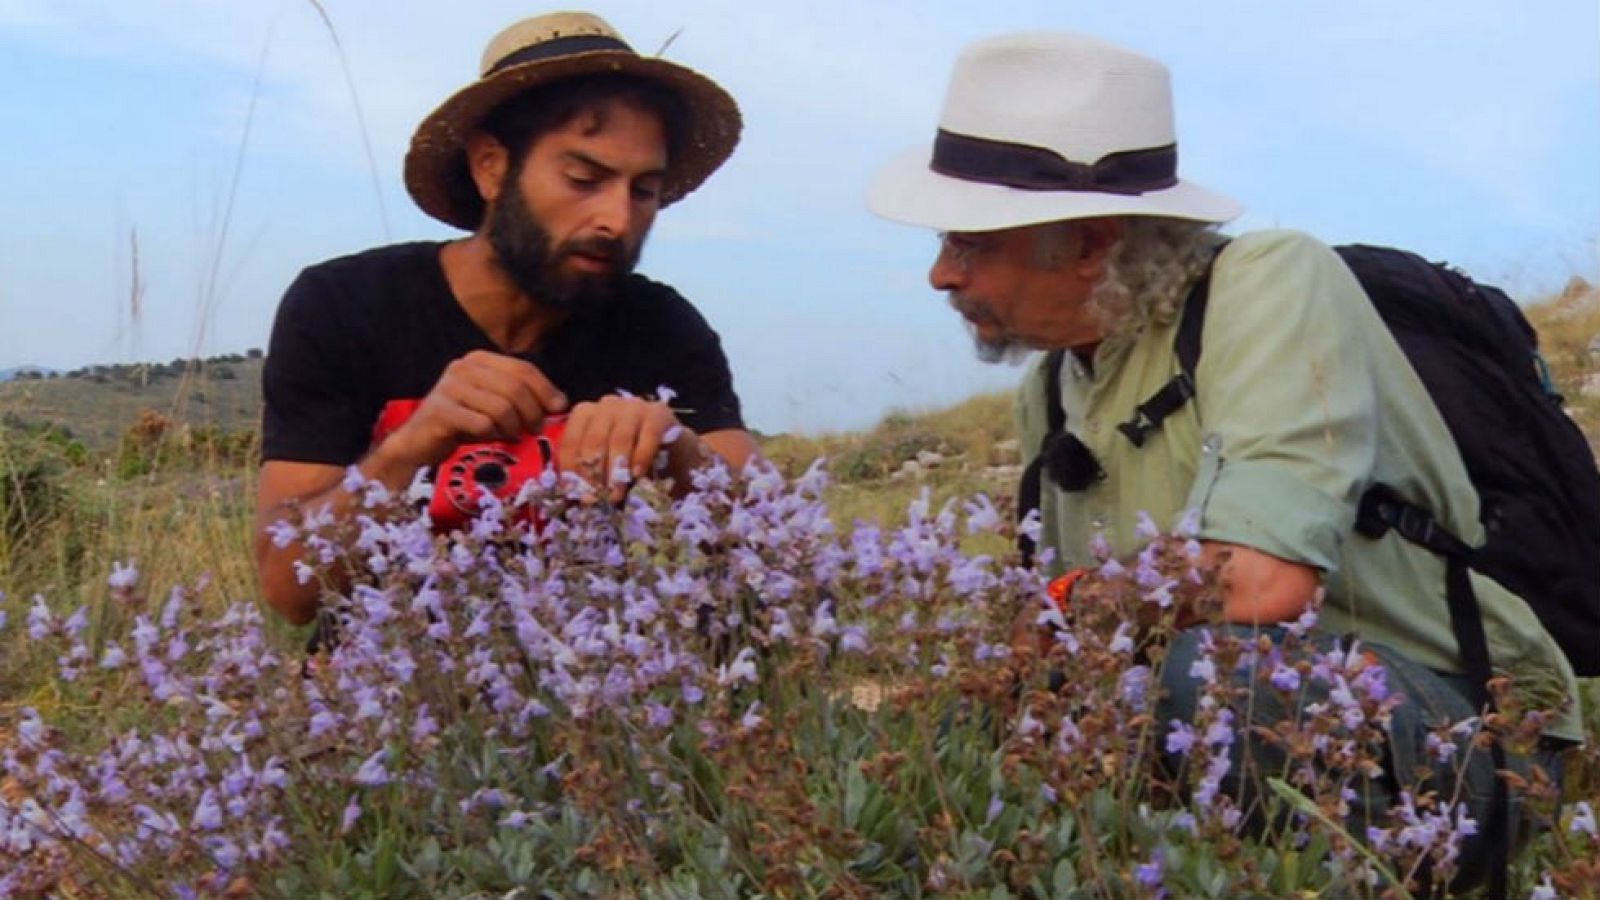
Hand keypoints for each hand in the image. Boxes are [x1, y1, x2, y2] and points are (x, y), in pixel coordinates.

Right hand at [383, 350, 567, 467]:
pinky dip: (491, 435)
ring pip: (501, 407)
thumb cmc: (464, 423)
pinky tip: (487, 438)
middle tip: (535, 431)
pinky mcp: (440, 411)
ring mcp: (449, 387)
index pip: (523, 369)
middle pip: (515, 388)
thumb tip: (561, 402)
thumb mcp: (496, 405)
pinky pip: (482, 423)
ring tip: (510, 436)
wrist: (419, 443)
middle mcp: (463, 367)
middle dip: (532, 412)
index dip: (546, 389)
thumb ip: (523, 397)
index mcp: (479, 360)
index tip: (558, 408)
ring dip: (512, 427)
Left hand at [557, 395, 684, 503]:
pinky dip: (641, 457)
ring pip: (619, 438)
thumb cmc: (629, 463)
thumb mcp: (604, 471)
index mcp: (584, 415)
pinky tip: (638, 475)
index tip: (574, 494)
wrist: (671, 454)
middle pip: (594, 440)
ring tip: (616, 494)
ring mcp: (633, 406)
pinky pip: (648, 435)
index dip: (571, 470)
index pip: (570, 441)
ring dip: (616, 470)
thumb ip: (588, 480)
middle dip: (594, 473)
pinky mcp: (659, 413)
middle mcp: (606, 405)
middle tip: (597, 499)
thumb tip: (571, 503)